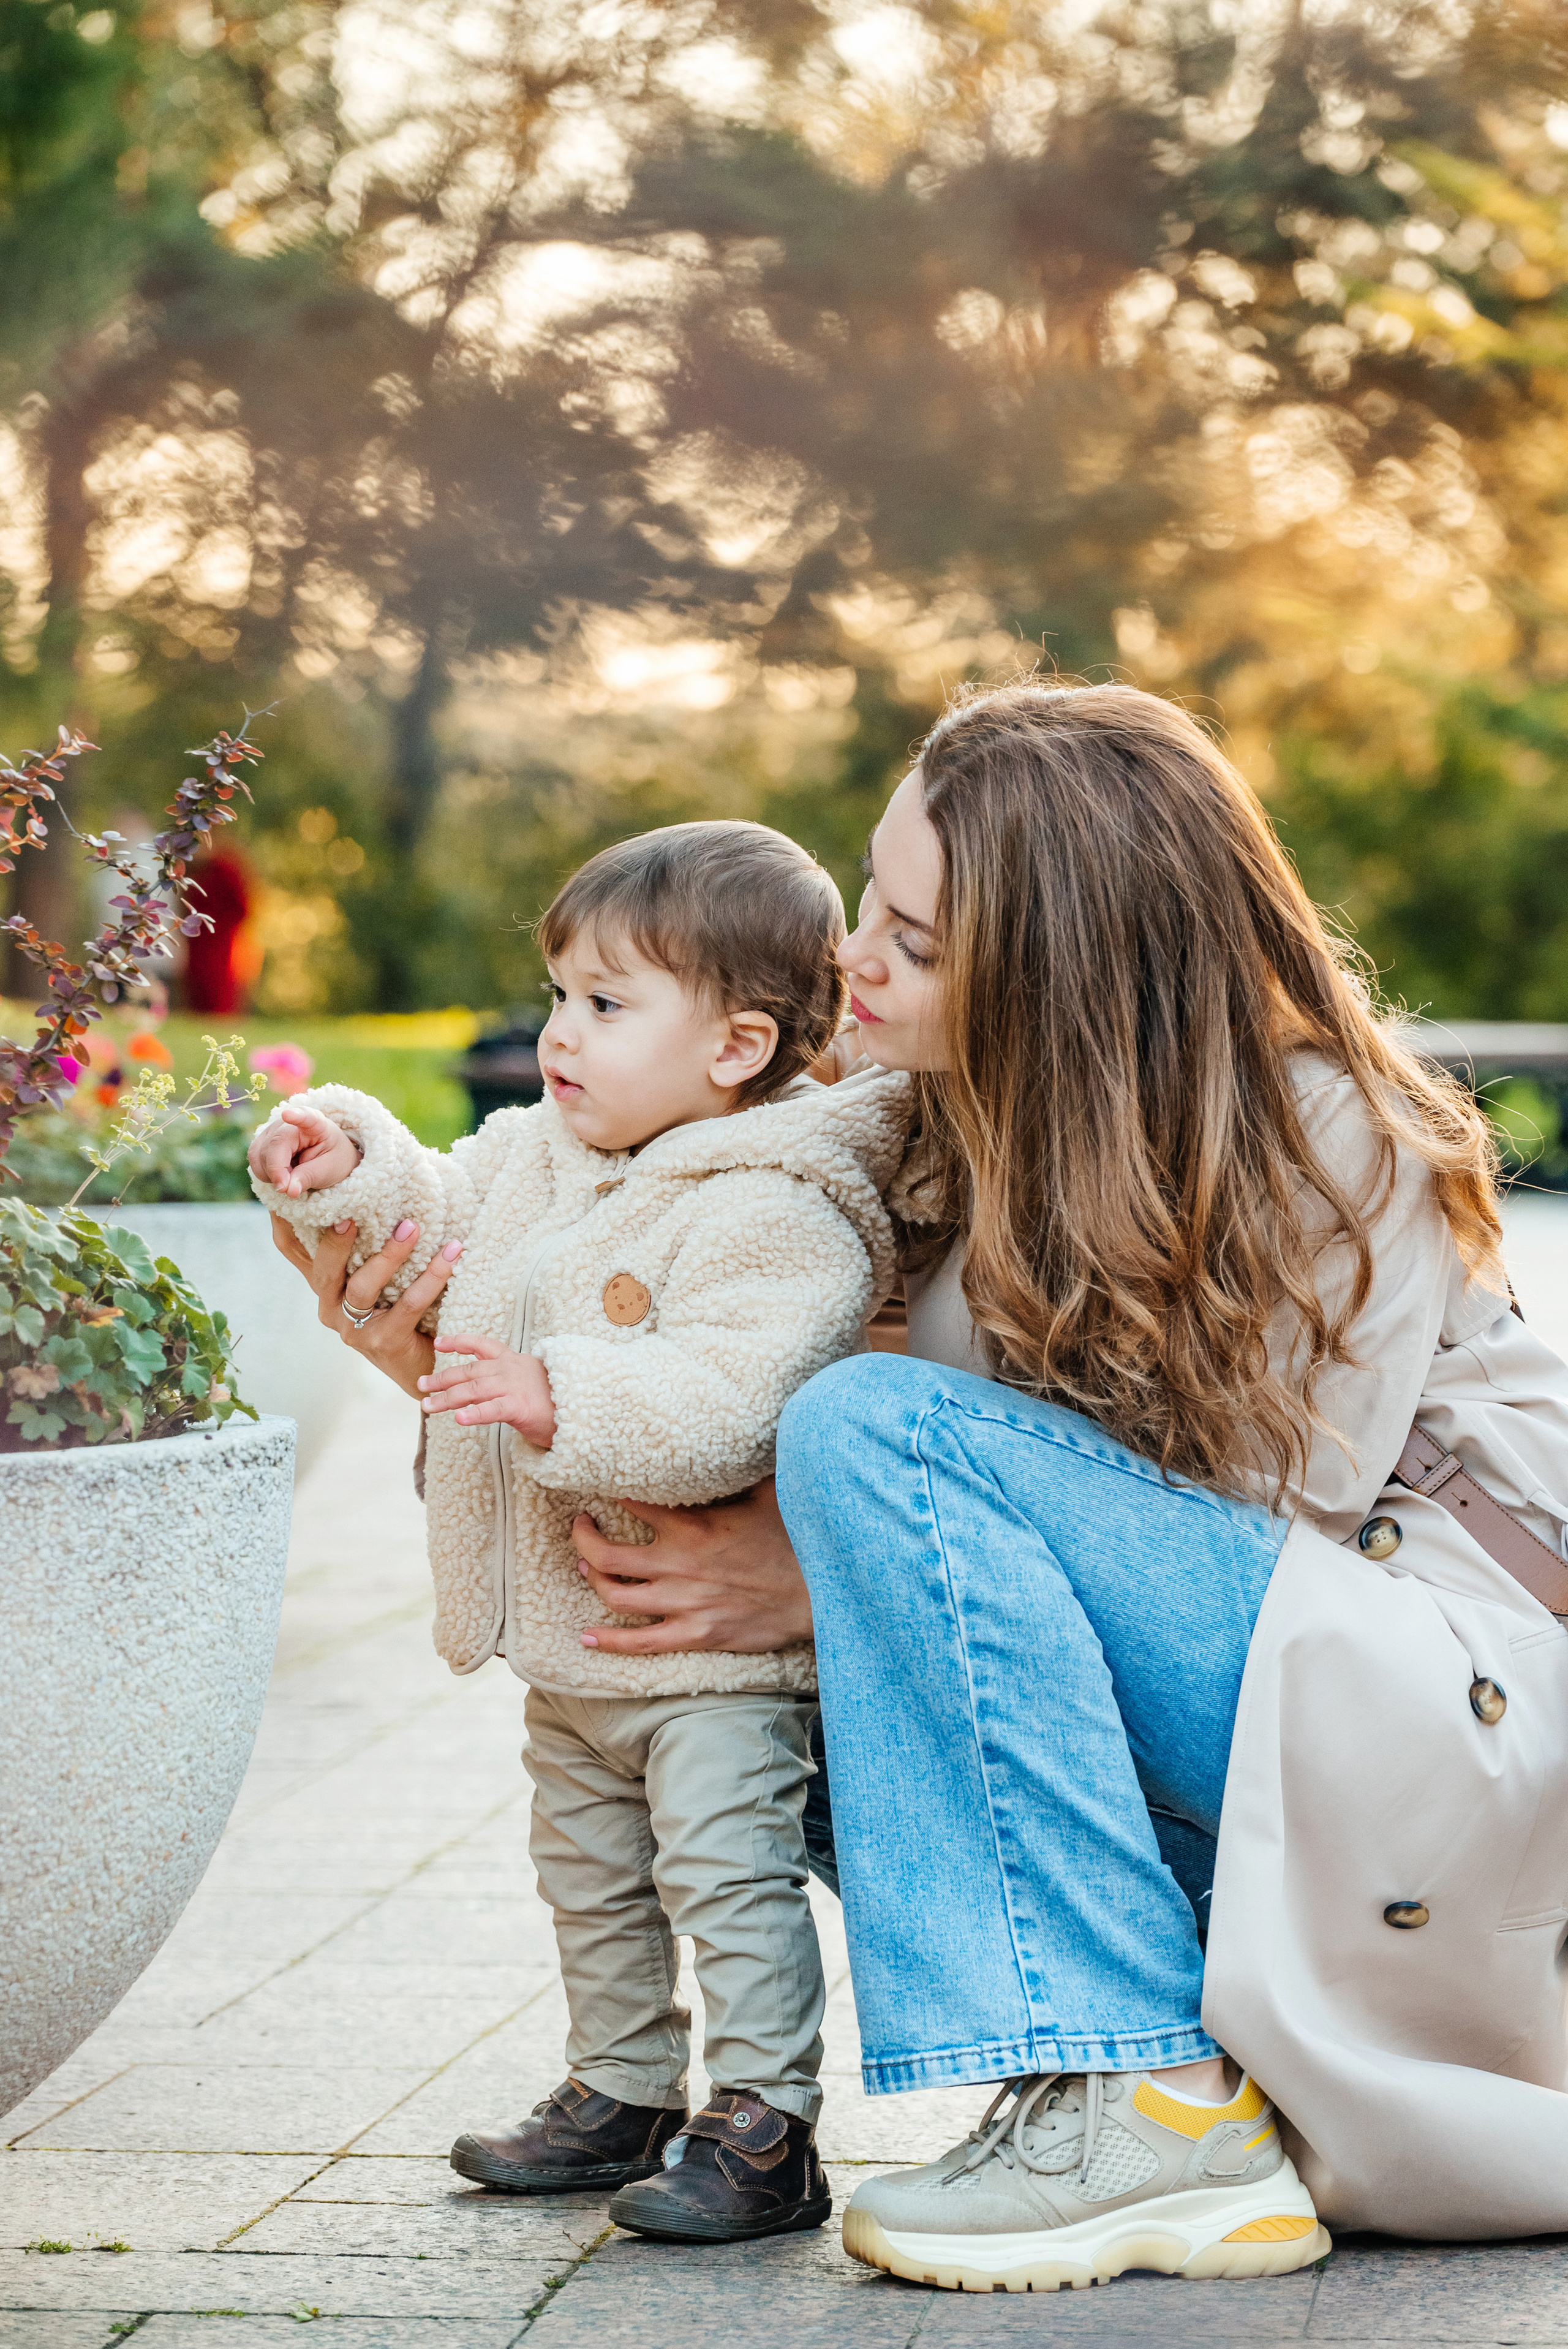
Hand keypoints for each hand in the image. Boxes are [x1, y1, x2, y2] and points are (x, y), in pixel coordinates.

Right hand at [250, 1102, 360, 1197]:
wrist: (326, 1155)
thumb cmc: (331, 1159)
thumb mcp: (328, 1170)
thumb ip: (308, 1177)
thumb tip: (288, 1190)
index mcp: (316, 1125)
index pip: (307, 1118)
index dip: (297, 1116)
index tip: (288, 1115)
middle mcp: (289, 1123)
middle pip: (274, 1145)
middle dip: (278, 1172)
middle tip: (290, 1190)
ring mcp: (272, 1130)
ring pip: (259, 1154)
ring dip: (271, 1175)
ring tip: (291, 1180)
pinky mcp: (262, 1141)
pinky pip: (255, 1160)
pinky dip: (266, 1174)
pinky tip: (281, 1177)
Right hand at [268, 1212, 461, 1398]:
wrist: (425, 1368)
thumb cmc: (402, 1311)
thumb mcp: (377, 1279)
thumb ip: (365, 1247)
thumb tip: (369, 1193)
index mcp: (325, 1288)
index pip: (293, 1252)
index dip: (284, 1222)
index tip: (285, 1190)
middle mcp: (330, 1309)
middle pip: (324, 1271)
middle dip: (337, 1241)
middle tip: (353, 1213)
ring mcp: (354, 1330)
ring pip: (363, 1287)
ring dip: (390, 1255)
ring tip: (413, 1227)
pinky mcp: (383, 1343)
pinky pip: (407, 1304)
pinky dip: (431, 1278)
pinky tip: (449, 1256)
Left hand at [419, 1333, 556, 1445]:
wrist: (583, 1408)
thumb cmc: (557, 1399)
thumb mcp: (530, 1381)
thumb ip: (509, 1380)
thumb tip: (491, 1386)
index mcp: (512, 1361)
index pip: (482, 1345)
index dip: (458, 1342)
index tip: (438, 1342)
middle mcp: (509, 1370)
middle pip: (468, 1371)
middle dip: (441, 1378)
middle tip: (420, 1385)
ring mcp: (514, 1387)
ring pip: (473, 1390)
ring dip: (447, 1398)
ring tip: (427, 1406)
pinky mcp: (520, 1408)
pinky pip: (492, 1410)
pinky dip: (474, 1414)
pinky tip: (459, 1419)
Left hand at [572, 1479, 811, 1654]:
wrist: (819, 1595)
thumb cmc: (794, 1540)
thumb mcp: (769, 1492)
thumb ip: (743, 1466)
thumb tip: (741, 1430)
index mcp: (693, 1525)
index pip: (634, 1502)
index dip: (611, 1490)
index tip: (601, 1484)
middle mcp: (678, 1564)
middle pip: (606, 1556)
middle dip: (583, 1539)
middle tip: (580, 1527)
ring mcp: (683, 1603)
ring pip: (615, 1595)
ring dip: (592, 1580)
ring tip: (585, 1567)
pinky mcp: (694, 1634)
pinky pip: (640, 1643)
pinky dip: (609, 1642)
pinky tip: (586, 1637)